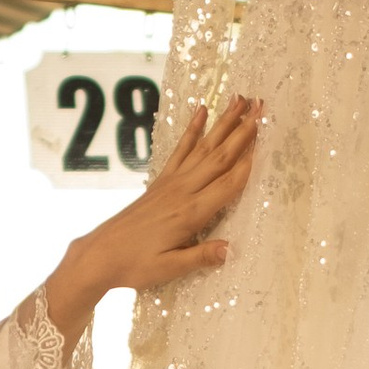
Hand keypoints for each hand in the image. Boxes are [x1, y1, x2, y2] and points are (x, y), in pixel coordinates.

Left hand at [43, 96, 259, 334]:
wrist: (101, 254)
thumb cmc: (136, 265)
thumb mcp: (169, 268)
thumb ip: (201, 257)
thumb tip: (232, 249)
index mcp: (190, 214)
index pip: (227, 184)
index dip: (249, 162)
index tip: (267, 137)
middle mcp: (183, 191)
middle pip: (220, 157)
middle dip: (243, 131)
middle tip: (261, 105)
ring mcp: (172, 182)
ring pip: (204, 147)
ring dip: (224, 123)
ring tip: (240, 100)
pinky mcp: (161, 181)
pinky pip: (181, 149)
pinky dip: (193, 129)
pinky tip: (201, 110)